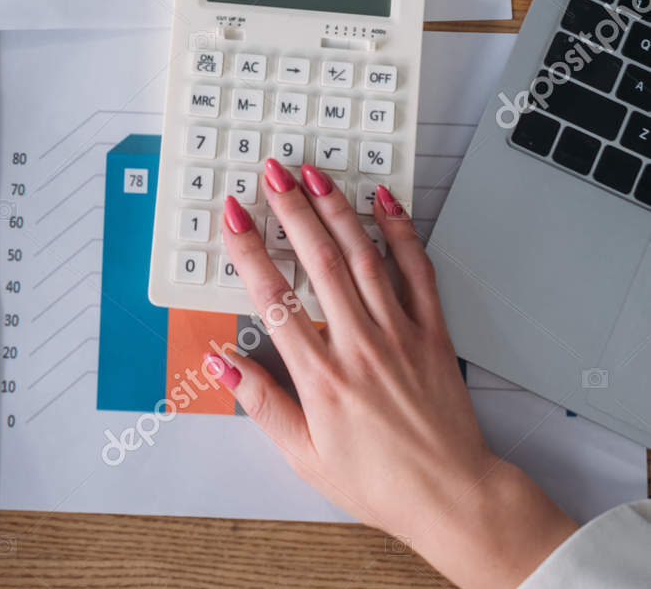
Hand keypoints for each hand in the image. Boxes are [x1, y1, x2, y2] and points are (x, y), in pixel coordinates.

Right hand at [209, 164, 577, 587]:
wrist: (451, 497)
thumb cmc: (377, 481)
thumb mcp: (303, 454)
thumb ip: (260, 402)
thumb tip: (220, 361)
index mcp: (321, 378)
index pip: (273, 298)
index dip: (248, 251)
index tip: (234, 215)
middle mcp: (359, 346)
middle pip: (318, 262)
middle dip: (291, 211)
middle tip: (272, 173)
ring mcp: (399, 334)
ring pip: (363, 257)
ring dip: (336, 210)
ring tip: (314, 174)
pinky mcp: (432, 332)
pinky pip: (416, 271)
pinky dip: (400, 233)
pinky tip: (384, 202)